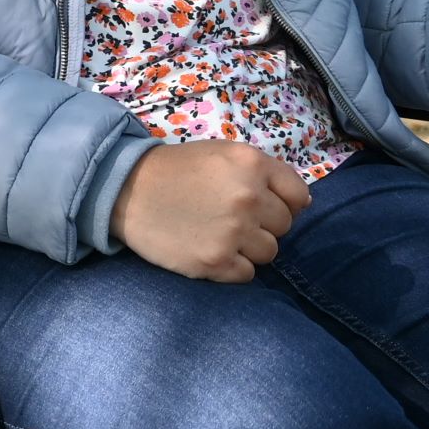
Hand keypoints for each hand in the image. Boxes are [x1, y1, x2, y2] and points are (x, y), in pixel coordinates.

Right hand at [109, 140, 308, 282]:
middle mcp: (248, 197)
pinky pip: (247, 274)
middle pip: (284, 226)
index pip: (298, 195)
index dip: (284, 203)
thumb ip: (263, 172)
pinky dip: (232, 266)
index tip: (264, 205)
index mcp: (251, 164)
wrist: (127, 191)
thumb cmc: (178, 171)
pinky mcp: (216, 262)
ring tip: (220, 235)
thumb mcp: (223, 154)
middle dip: (263, 225)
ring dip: (249, 248)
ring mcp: (233, 232)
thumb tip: (302, 204)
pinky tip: (210, 249)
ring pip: (269, 253)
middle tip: (232, 219)